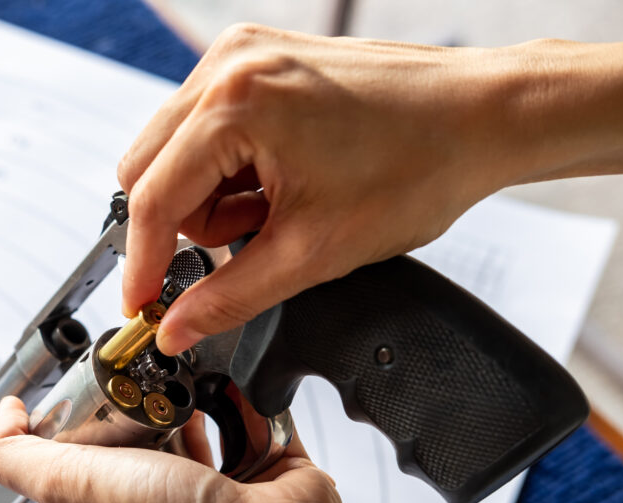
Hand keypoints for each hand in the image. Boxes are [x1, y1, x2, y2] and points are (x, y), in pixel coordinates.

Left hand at [0, 397, 442, 502]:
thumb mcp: (64, 480)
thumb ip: (14, 454)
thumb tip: (2, 416)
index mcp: (118, 485)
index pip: (99, 432)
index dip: (98, 397)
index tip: (105, 368)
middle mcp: (168, 481)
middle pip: (157, 414)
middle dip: (159, 384)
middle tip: (161, 363)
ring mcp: (223, 473)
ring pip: (211, 410)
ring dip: (210, 386)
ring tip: (205, 371)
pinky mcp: (268, 461)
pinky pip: (262, 414)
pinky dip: (257, 399)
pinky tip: (245, 391)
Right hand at [118, 26, 622, 354]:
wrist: (480, 117)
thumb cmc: (417, 168)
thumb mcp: (313, 251)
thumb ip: (231, 296)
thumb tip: (177, 329)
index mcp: (236, 103)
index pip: (153, 199)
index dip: (143, 264)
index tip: (143, 305)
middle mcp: (228, 65)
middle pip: (148, 168)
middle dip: (186, 223)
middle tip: (249, 243)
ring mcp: (242, 54)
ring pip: (174, 150)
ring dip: (212, 196)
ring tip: (280, 208)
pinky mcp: (259, 58)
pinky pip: (206, 127)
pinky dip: (230, 168)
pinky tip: (280, 180)